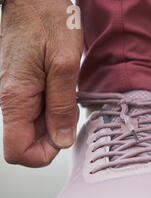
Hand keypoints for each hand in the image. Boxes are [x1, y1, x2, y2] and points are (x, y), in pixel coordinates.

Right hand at [0, 0, 82, 166]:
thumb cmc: (49, 21)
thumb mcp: (66, 64)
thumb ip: (63, 106)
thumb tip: (61, 140)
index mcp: (16, 98)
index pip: (17, 151)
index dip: (42, 155)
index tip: (63, 137)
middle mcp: (10, 100)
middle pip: (27, 141)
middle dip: (54, 136)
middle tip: (71, 111)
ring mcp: (15, 93)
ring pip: (33, 127)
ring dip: (55, 121)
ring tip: (68, 95)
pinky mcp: (22, 87)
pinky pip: (36, 110)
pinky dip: (53, 108)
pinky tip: (64, 90)